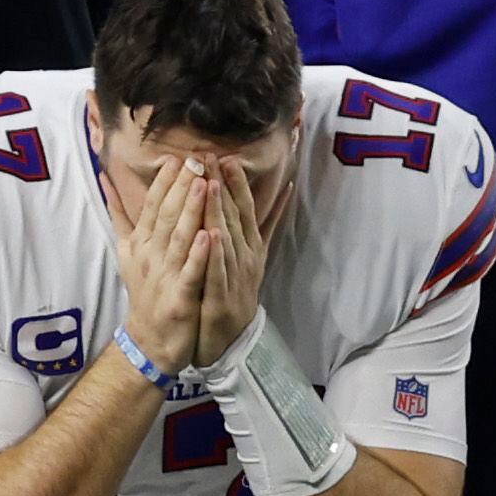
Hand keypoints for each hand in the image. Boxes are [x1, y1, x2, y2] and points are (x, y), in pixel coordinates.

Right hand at [110, 151, 211, 375]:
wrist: (150, 340)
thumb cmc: (145, 290)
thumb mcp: (126, 250)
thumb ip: (119, 214)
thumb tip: (104, 178)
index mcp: (141, 242)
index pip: (152, 205)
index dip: (164, 181)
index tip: (177, 157)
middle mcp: (150, 256)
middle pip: (166, 216)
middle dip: (181, 187)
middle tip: (196, 160)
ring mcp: (164, 277)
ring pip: (179, 239)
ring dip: (191, 211)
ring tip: (203, 185)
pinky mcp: (179, 299)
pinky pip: (190, 273)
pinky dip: (198, 254)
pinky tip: (209, 235)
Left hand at [195, 147, 274, 366]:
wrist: (229, 339)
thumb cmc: (234, 291)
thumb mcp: (250, 254)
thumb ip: (264, 223)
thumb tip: (285, 190)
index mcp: (250, 245)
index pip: (244, 207)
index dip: (235, 181)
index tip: (224, 156)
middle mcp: (246, 257)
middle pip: (235, 216)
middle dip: (224, 185)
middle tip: (212, 157)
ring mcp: (236, 277)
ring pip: (227, 238)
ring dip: (221, 212)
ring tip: (212, 185)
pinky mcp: (222, 297)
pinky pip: (217, 271)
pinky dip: (215, 253)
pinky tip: (209, 235)